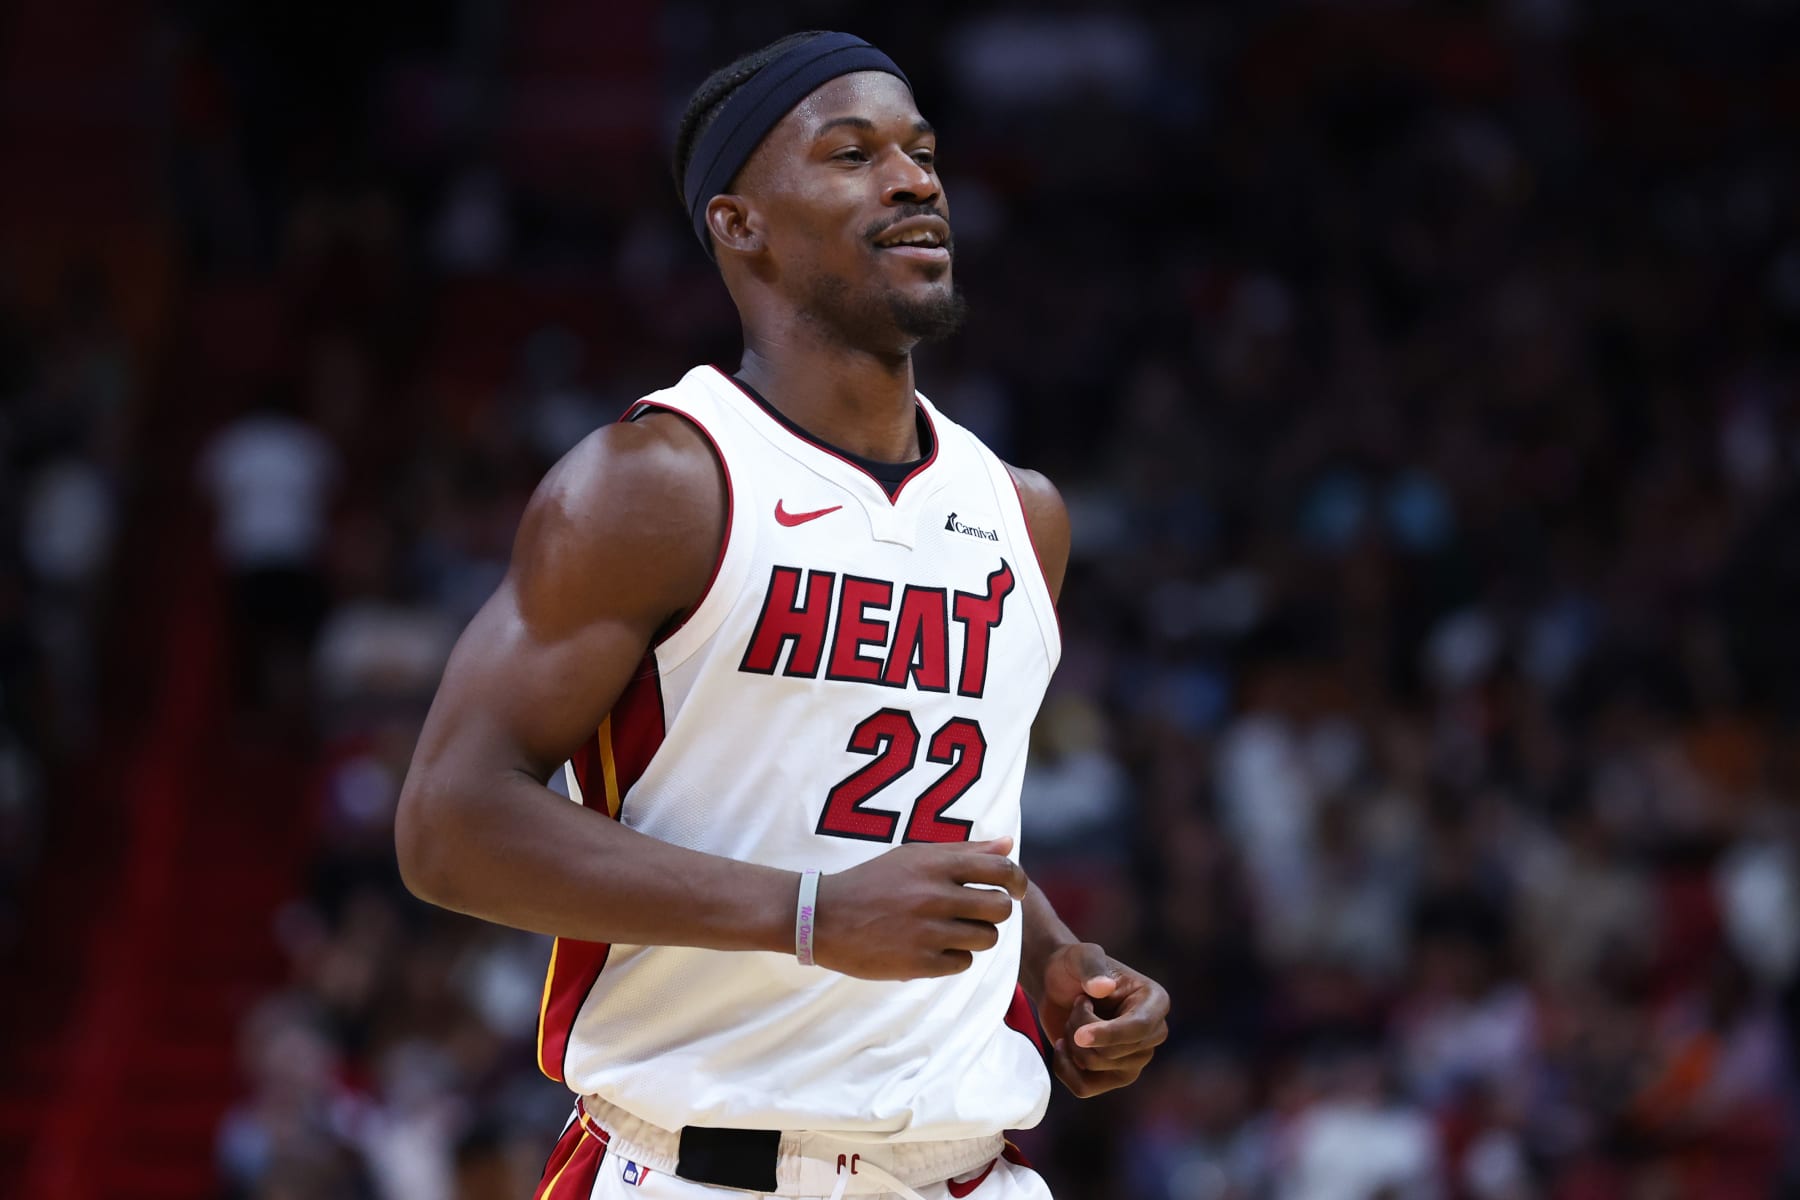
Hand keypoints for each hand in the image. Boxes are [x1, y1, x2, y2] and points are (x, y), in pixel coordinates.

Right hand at [812, 839, 1026, 980]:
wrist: (824, 916)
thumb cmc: (873, 881)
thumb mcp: (914, 856)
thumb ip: (965, 850)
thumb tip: (1009, 842)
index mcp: (935, 865)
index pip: (1001, 870)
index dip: (1017, 881)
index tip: (1015, 890)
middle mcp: (935, 896)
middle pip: (1000, 908)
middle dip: (996, 912)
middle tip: (979, 913)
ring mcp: (927, 932)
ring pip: (987, 938)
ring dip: (977, 936)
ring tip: (954, 930)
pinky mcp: (919, 963)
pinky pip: (963, 962)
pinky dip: (956, 957)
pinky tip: (935, 947)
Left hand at [1039, 942, 1168, 1097]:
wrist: (1057, 984)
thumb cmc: (1073, 967)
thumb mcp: (1080, 956)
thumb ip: (1091, 966)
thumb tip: (1104, 988)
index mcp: (1155, 1001)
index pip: (1139, 1028)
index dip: (1109, 1034)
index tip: (1079, 1035)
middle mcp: (1152, 1033)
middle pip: (1113, 1052)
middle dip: (1080, 1028)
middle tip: (1077, 1004)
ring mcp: (1135, 1058)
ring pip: (1095, 1065)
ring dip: (1072, 1042)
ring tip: (1073, 1020)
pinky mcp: (1114, 1076)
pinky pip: (1085, 1087)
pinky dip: (1064, 1068)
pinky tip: (1061, 1045)